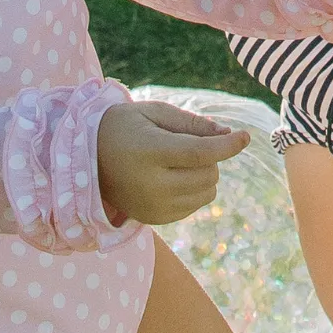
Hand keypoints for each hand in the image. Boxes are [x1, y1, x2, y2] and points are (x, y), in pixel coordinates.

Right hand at [96, 99, 247, 226]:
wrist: (86, 160)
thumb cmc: (124, 128)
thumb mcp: (154, 113)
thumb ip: (192, 124)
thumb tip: (227, 136)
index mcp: (149, 153)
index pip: (199, 153)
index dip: (227, 146)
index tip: (246, 136)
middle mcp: (151, 184)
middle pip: (209, 173)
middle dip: (210, 156)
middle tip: (185, 145)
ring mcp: (153, 206)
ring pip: (208, 191)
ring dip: (205, 174)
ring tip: (177, 162)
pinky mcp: (155, 219)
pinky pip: (195, 205)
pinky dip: (194, 190)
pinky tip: (171, 178)